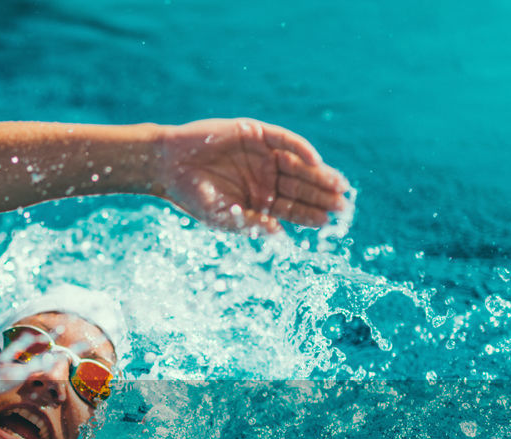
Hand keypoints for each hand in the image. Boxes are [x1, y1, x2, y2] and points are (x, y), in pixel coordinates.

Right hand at [158, 118, 348, 233]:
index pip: (292, 209)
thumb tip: (279, 233)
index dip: (311, 215)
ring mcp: (263, 155)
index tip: (329, 222)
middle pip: (301, 187)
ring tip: (338, 185)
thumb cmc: (191, 196)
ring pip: (299, 165)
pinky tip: (316, 161)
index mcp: (260, 200)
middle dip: (322, 195)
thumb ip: (250, 223)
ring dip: (319, 174)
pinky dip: (301, 149)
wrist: (168, 165)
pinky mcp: (256, 133)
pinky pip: (285, 141)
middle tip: (342, 204)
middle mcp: (266, 177)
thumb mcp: (222, 216)